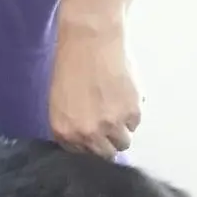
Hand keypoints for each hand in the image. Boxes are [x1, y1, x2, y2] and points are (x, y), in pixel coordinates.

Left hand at [49, 21, 140, 158]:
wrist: (91, 40)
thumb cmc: (73, 65)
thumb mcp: (61, 102)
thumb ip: (73, 126)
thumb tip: (90, 141)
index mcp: (64, 132)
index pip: (82, 155)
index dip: (91, 145)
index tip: (95, 135)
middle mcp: (86, 134)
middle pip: (105, 155)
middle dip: (108, 141)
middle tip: (109, 122)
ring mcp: (110, 126)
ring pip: (123, 143)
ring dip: (122, 129)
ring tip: (116, 106)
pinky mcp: (131, 113)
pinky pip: (135, 124)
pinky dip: (132, 112)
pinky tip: (123, 93)